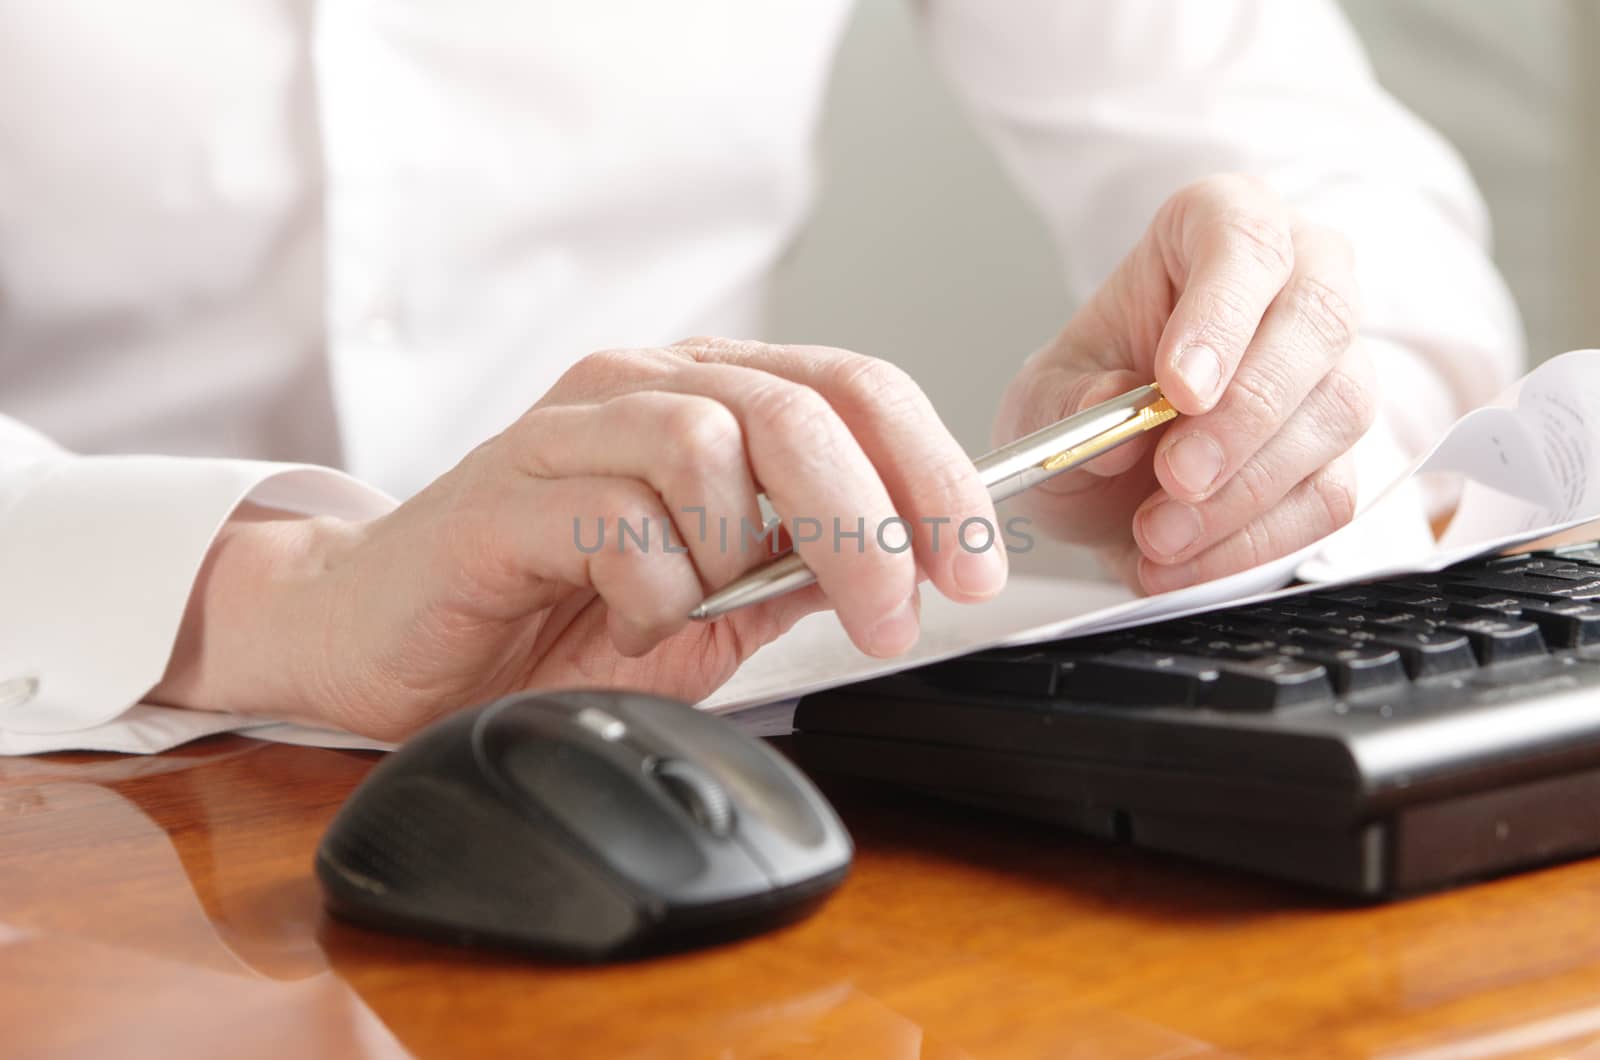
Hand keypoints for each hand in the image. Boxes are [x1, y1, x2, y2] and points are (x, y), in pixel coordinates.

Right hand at [152, 339, 1005, 739]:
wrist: (385, 637)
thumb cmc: (550, 616)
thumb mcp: (714, 604)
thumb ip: (799, 569)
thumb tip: (912, 553)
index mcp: (713, 395)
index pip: (857, 388)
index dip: (933, 471)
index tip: (977, 564)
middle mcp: (647, 386)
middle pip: (802, 410)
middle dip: (871, 523)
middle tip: (890, 615)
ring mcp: (572, 428)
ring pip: (714, 446)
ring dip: (736, 559)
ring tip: (694, 614)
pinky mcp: (507, 489)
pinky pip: (620, 519)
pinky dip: (653, 591)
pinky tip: (626, 619)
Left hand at [994, 174, 1376, 592]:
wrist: (1111, 472)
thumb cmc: (1088, 402)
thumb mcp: (1044, 397)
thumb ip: (1068, 402)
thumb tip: (1114, 409)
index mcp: (1218, 227)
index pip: (1244, 239)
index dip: (1220, 313)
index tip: (1178, 386)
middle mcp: (1298, 279)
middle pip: (1315, 322)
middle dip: (1244, 413)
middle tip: (1176, 477)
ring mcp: (1335, 364)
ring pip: (1335, 412)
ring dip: (1245, 490)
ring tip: (1158, 534)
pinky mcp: (1344, 451)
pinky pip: (1330, 495)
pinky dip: (1255, 540)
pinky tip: (1187, 560)